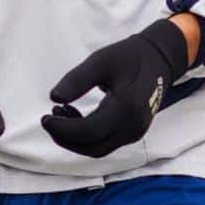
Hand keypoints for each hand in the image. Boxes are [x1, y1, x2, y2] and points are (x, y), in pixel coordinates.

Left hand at [41, 19, 189, 157]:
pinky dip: (86, 135)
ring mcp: (135, 133)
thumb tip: (53, 97)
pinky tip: (74, 115)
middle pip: (92, 147)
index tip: (45, 118)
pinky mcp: (132, 133)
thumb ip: (77, 79)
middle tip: (47, 119)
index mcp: (127, 108)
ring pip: (98, 148)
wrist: (159, 59)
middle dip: (65, 138)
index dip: (64, 129)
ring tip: (58, 113)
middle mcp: (133, 127)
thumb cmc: (129, 56)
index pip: (90, 132)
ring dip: (74, 138)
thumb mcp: (100, 60)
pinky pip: (105, 142)